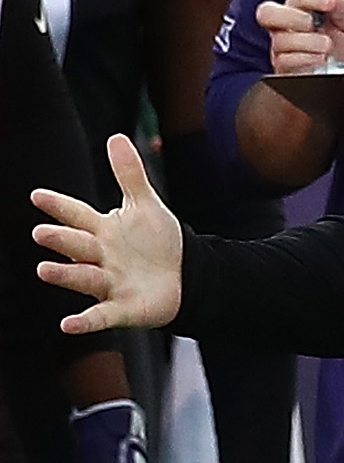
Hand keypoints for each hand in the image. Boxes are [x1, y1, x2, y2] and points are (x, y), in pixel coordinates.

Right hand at [35, 132, 187, 333]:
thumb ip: (129, 174)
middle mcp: (100, 256)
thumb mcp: (145, 206)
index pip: (76, 215)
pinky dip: (85, 321)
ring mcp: (109, 283)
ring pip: (83, 277)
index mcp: (102, 230)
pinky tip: (68, 325)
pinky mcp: (122, 308)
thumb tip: (115, 137)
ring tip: (44, 269)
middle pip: (77, 245)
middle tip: (41, 233)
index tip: (38, 196)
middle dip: (60, 240)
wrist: (186, 278)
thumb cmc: (158, 242)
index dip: (59, 207)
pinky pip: (100, 315)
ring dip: (65, 275)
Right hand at [257, 0, 343, 75]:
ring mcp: (283, 48)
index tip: (329, 2)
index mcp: (301, 10)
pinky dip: (305, 58)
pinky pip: (284, 60)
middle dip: (291, 16)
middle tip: (312, 23)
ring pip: (280, 40)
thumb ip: (343, 7)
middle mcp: (287, 26)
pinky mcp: (285, 68)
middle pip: (267, 13)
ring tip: (327, 46)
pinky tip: (321, 58)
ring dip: (307, 42)